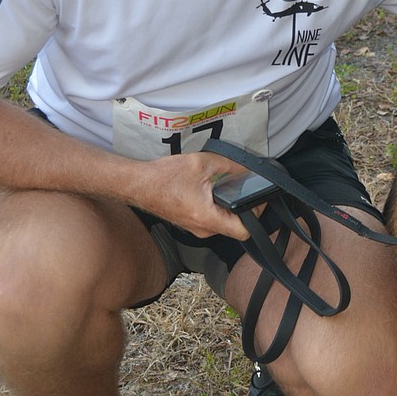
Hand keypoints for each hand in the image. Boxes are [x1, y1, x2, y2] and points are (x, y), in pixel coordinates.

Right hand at [129, 151, 256, 240]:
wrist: (138, 184)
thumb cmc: (164, 177)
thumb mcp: (202, 164)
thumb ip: (229, 166)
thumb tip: (248, 168)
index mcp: (207, 218)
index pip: (244, 231)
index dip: (256, 216)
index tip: (258, 199)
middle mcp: (203, 229)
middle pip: (236, 226)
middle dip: (243, 208)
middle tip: (243, 188)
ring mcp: (196, 229)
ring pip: (224, 223)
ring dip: (229, 207)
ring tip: (225, 187)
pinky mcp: (191, 224)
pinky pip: (212, 220)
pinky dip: (217, 207)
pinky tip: (211, 190)